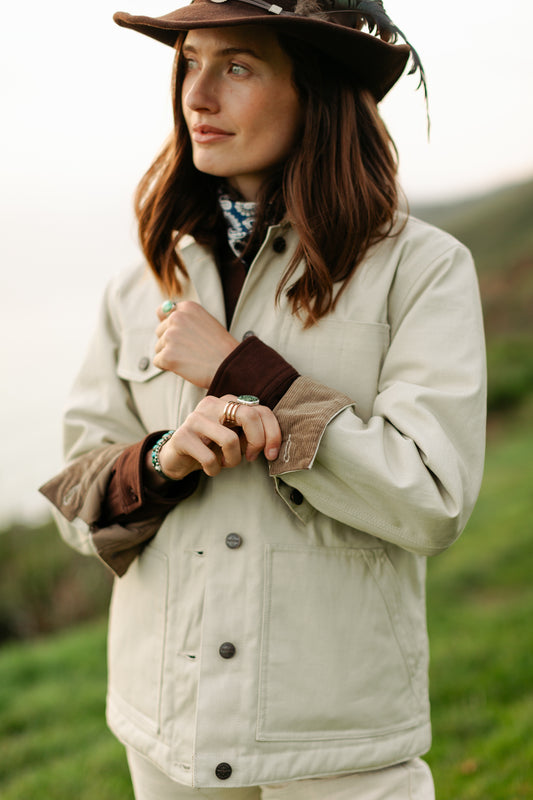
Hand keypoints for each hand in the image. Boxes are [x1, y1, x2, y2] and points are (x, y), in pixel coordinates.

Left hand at [154, 301, 237, 387]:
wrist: (230, 366)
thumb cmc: (220, 347)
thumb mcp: (206, 322)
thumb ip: (185, 317)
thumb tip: (160, 314)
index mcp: (187, 307)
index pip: (163, 312)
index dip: (170, 327)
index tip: (183, 336)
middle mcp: (177, 318)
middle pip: (160, 331)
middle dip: (170, 343)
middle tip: (191, 351)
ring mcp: (170, 336)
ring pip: (158, 347)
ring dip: (170, 355)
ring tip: (191, 359)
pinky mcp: (167, 354)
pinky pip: (158, 361)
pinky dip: (168, 366)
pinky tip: (185, 366)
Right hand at [157, 395, 281, 479]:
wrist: (177, 457)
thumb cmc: (211, 447)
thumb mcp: (236, 438)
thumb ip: (253, 435)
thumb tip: (273, 444)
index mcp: (229, 401)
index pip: (261, 410)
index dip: (273, 434)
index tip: (271, 454)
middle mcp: (213, 404)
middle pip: (249, 416)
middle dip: (257, 441)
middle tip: (251, 457)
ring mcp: (196, 418)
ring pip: (230, 440)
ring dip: (233, 460)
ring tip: (225, 462)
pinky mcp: (182, 435)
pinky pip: (210, 458)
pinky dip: (215, 469)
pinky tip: (210, 468)